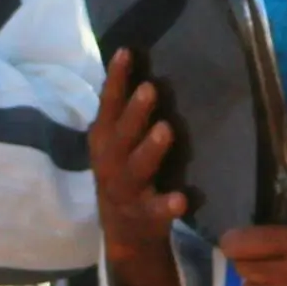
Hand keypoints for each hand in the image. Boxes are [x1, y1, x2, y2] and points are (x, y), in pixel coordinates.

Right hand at [89, 52, 189, 256]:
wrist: (124, 233)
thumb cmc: (126, 174)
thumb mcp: (118, 144)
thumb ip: (126, 114)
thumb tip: (145, 69)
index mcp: (104, 141)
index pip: (108, 106)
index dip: (115, 80)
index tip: (127, 52)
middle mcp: (110, 163)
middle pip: (121, 135)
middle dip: (134, 112)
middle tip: (150, 88)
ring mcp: (125, 190)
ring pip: (136, 168)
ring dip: (150, 149)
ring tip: (166, 130)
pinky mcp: (144, 215)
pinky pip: (156, 209)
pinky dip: (168, 204)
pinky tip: (181, 199)